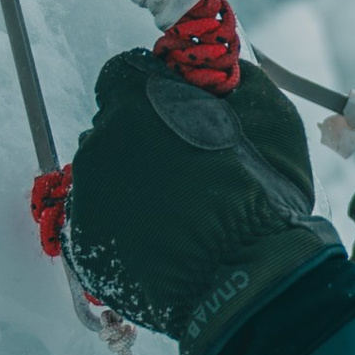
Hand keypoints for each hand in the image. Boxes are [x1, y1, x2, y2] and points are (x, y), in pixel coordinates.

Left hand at [64, 51, 341, 354]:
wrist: (245, 283)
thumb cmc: (261, 199)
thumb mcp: (271, 120)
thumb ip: (237, 83)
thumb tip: (224, 71)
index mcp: (137, 100)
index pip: (124, 76)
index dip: (153, 95)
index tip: (177, 117)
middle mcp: (99, 142)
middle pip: (112, 129)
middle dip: (143, 142)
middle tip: (187, 174)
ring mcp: (86, 196)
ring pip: (104, 178)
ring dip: (133, 187)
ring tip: (178, 216)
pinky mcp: (83, 243)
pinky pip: (100, 223)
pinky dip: (125, 229)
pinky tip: (163, 243)